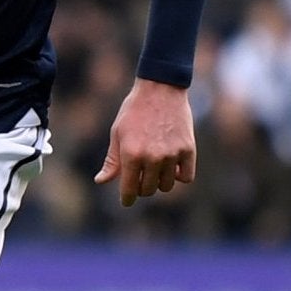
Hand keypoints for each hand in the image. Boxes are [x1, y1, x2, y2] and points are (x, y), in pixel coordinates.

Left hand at [95, 78, 196, 207]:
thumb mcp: (117, 133)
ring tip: (156, 169)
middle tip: (140, 178)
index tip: (127, 201)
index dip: (127, 199)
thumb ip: (112, 160)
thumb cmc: (134, 111)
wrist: (160, 89)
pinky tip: (173, 167)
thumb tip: (101, 181)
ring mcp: (172, 154)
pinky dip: (179, 176)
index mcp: (131, 154)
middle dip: (142, 188)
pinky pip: (186, 177)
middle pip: (148, 190)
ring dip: (160, 181)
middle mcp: (152, 158)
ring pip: (166, 186)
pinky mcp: (189, 149)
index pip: (129, 189)